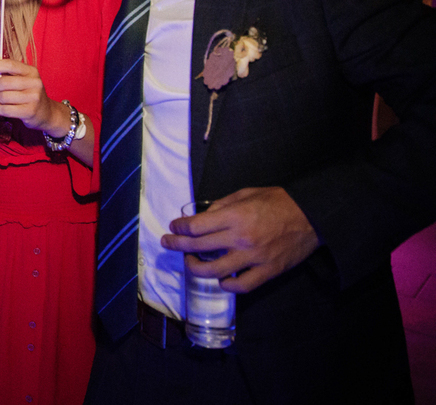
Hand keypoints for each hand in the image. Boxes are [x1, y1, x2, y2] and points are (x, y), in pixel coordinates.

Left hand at [0, 57, 58, 132]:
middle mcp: (34, 83)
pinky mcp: (30, 112)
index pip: (9, 64)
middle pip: (4, 82)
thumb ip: (8, 70)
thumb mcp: (23, 79)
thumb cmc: (29, 93)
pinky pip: (5, 110)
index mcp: (31, 71)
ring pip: (3, 97)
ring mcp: (33, 98)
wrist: (46, 112)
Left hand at [161, 187, 319, 293]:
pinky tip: (220, 279)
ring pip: (213, 271)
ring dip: (195, 268)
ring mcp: (253, 258)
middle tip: (167, 243)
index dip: (179, 228)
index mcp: (235, 216)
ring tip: (190, 262)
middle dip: (176, 245)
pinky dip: (226, 285)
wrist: (312, 216)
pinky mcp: (267, 272)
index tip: (174, 227)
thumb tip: (201, 216)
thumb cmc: (278, 201)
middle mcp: (240, 238)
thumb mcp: (246, 194)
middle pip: (197, 247)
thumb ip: (222, 205)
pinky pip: (240, 286)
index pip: (196, 226)